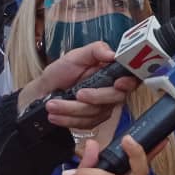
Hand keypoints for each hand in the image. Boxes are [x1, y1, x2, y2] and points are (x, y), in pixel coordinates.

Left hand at [17, 41, 137, 129]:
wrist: (42, 92)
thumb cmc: (60, 73)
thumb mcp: (76, 56)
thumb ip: (96, 50)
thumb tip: (113, 54)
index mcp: (111, 73)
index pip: (131, 78)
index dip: (129, 82)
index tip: (118, 83)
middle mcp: (111, 90)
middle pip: (116, 98)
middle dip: (95, 97)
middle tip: (77, 93)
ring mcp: (103, 107)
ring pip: (96, 112)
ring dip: (72, 109)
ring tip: (52, 104)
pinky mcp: (93, 120)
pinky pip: (86, 123)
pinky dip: (68, 119)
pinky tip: (55, 114)